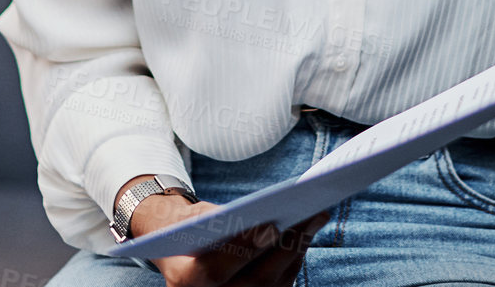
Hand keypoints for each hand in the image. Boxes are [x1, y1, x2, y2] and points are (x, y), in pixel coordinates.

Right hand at [122, 181, 324, 286]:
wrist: (178, 249)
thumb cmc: (186, 226)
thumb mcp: (191, 218)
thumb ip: (216, 220)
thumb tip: (256, 215)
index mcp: (184, 282)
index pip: (216, 271)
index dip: (244, 249)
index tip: (270, 225)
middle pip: (256, 280)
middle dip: (284, 246)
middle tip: (308, 216)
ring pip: (274, 283)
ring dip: (298, 248)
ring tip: (316, 216)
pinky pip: (280, 284)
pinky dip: (295, 257)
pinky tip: (307, 231)